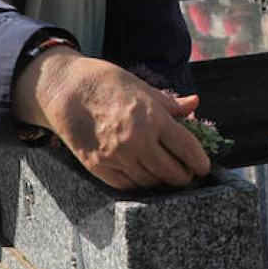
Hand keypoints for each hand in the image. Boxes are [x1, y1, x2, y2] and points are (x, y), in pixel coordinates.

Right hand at [13, 50, 207, 189]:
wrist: (64, 90)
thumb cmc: (106, 83)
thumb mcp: (142, 87)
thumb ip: (170, 104)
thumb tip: (195, 103)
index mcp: (153, 119)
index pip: (187, 149)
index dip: (200, 162)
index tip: (203, 167)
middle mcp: (137, 141)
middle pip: (172, 172)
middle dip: (185, 176)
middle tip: (188, 173)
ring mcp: (117, 157)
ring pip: (151, 182)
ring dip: (163, 181)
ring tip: (167, 174)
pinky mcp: (99, 167)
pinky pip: (128, 185)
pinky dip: (140, 183)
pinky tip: (145, 175)